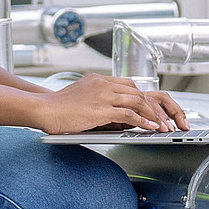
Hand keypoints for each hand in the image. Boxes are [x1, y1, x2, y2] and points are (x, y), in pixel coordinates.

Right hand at [32, 74, 190, 134]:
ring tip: (163, 127)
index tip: (155, 110)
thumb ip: (101, 103)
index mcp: (100, 80)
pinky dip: (143, 121)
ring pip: (138, 102)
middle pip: (139, 93)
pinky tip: (150, 128)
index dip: (146, 99)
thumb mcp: (82, 99)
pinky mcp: (101, 108)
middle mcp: (104, 84)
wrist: (42, 108)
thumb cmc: (58, 108)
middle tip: (166, 120)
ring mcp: (103, 95)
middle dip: (156, 108)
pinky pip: (129, 114)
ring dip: (154, 116)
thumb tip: (120, 117)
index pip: (131, 86)